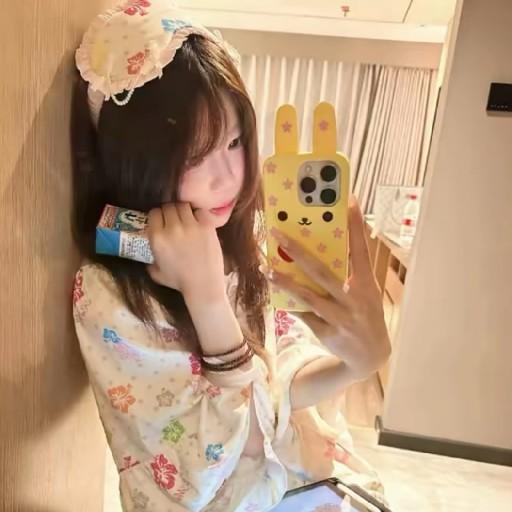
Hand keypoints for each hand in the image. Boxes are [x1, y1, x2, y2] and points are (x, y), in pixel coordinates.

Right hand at [146, 203, 224, 298]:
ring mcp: (190, 226)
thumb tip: (148, 255)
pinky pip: (200, 210)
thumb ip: (149, 261)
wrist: (204, 285)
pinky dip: (198, 214)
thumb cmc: (180, 282)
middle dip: (170, 212)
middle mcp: (172, 229)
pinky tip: (198, 222)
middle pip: (168, 207)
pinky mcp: (206, 226)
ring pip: (183, 206)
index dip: (158, 216)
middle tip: (175, 220)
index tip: (162, 221)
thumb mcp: (156, 273)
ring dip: (183, 211)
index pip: (154, 213)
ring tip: (186, 219)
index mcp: (157, 238)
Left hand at [266, 196, 390, 379]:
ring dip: (284, 280)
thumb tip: (323, 244)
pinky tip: (275, 292)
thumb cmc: (365, 313)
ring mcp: (341, 317)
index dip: (355, 224)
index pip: (361, 248)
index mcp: (366, 283)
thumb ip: (349, 270)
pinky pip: (304, 315)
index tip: (348, 200)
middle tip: (278, 234)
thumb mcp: (365, 291)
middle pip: (322, 271)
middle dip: (298, 251)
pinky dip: (290, 303)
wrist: (372, 355)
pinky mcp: (328, 333)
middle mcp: (355, 298)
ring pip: (308, 295)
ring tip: (266, 266)